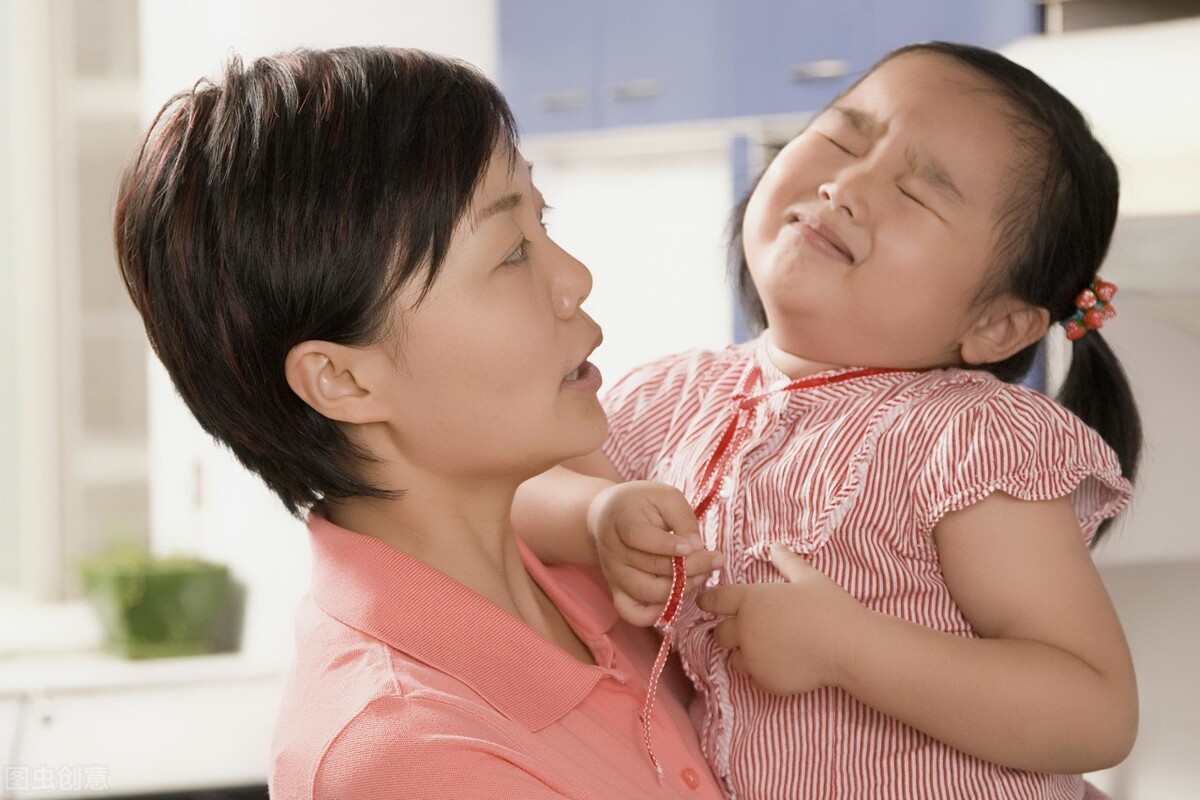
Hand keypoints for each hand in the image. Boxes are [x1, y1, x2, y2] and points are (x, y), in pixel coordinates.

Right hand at [587, 481, 724, 625]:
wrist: (609, 515)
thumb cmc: (643, 503)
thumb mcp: (666, 497)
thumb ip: (683, 519)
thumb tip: (697, 548)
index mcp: (622, 521)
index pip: (640, 537)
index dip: (669, 545)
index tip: (697, 546)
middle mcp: (614, 551)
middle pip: (651, 567)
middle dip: (690, 567)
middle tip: (715, 560)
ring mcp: (614, 574)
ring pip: (647, 592)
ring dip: (680, 588)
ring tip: (700, 576)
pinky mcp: (617, 591)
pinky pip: (631, 613)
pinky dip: (653, 615)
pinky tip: (675, 600)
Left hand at [698, 543, 864, 694]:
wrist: (849, 647)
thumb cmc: (829, 607)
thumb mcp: (808, 577)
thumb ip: (786, 561)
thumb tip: (774, 546)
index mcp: (750, 600)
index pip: (712, 600)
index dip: (709, 601)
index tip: (710, 602)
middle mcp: (745, 629)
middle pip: (719, 633)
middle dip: (730, 630)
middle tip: (750, 628)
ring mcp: (753, 658)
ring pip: (733, 657)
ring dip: (743, 652)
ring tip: (767, 647)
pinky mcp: (764, 681)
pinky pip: (752, 676)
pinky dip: (760, 670)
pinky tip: (781, 662)